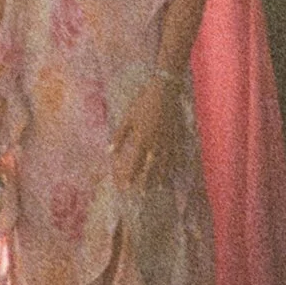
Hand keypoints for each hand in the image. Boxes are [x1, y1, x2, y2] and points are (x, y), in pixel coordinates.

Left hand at [112, 70, 179, 191]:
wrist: (165, 90)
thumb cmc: (143, 101)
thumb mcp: (128, 117)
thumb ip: (120, 136)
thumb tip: (109, 151)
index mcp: (142, 139)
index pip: (135, 163)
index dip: (130, 176)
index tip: (126, 187)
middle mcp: (156, 144)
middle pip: (151, 167)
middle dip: (146, 181)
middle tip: (142, 194)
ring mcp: (168, 141)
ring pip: (165, 164)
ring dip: (160, 176)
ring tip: (158, 187)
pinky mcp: (177, 136)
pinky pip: (176, 155)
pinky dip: (174, 165)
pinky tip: (173, 170)